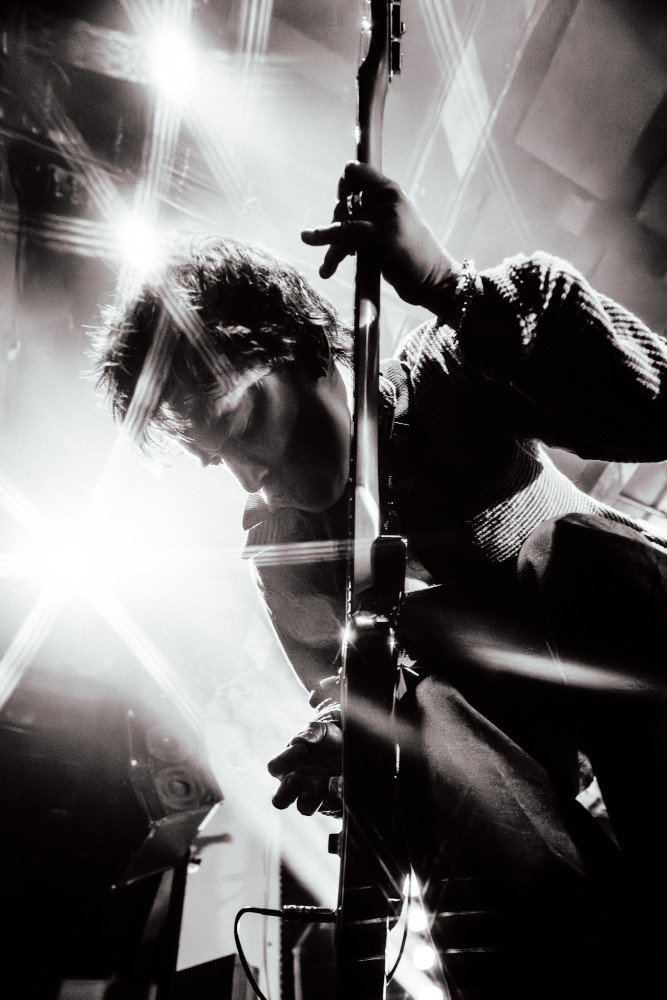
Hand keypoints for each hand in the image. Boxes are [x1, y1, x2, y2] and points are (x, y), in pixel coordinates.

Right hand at [268, 717, 342, 815]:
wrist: (348, 748)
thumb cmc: (326, 739)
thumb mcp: (320, 730)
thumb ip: (310, 733)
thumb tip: (298, 740)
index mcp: (287, 765)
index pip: (274, 766)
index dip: (284, 759)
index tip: (303, 749)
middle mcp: (297, 783)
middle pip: (278, 800)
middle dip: (286, 794)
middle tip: (300, 778)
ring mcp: (314, 794)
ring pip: (304, 808)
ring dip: (314, 798)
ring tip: (328, 781)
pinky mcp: (332, 800)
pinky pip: (331, 805)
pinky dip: (337, 797)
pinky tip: (343, 783)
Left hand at [301, 161, 458, 311]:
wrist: (435, 281)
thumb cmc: (411, 261)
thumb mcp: (391, 228)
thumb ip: (370, 214)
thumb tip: (338, 209)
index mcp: (392, 191)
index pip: (355, 171)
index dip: (342, 187)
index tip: (340, 208)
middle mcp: (389, 196)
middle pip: (342, 203)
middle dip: (334, 227)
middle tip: (337, 255)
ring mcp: (387, 212)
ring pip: (342, 220)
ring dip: (331, 247)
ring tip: (328, 268)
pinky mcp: (383, 233)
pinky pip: (345, 231)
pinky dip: (325, 236)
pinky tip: (308, 238)